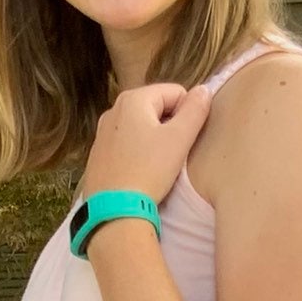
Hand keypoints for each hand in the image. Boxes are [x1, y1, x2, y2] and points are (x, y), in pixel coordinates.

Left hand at [80, 78, 211, 208]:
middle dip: (170, 126)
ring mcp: (102, 132)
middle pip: (156, 108)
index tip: (186, 139)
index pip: (175, 92)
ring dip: (155, 140)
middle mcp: (113, 109)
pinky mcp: (98, 155)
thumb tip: (203, 90)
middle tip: (175, 153)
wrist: (114, 210)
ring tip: (158, 165)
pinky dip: (138, 153)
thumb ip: (195, 110)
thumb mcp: (179, 139)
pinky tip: (141, 172)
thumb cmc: (149, 171)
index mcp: (133, 99)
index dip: (188, 113)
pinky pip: (126, 144)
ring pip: (141, 127)